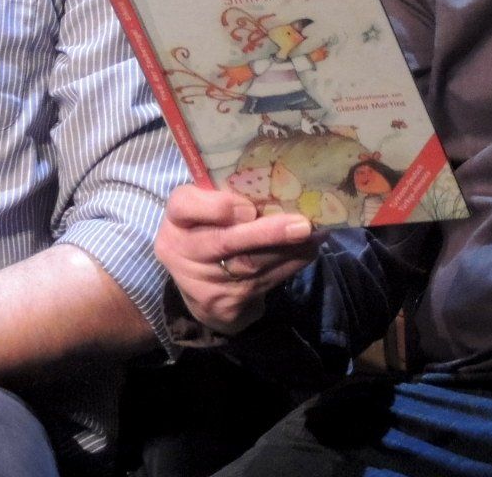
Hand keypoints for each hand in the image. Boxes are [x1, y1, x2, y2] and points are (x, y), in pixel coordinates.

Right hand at [155, 185, 317, 335]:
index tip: (248, 208)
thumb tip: (272, 185)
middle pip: (225, 242)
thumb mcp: (203, 206)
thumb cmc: (207, 229)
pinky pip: (265, 283)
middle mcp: (183, 253)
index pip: (185, 206)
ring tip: (315, 233)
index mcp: (176, 220)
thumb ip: (224, 193)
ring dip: (289, 249)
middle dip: (268, 234)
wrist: (198, 287)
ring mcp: (204, 285)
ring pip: (253, 265)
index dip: (218, 207)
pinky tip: (308, 250)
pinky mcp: (226, 307)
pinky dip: (291, 265)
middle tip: (302, 225)